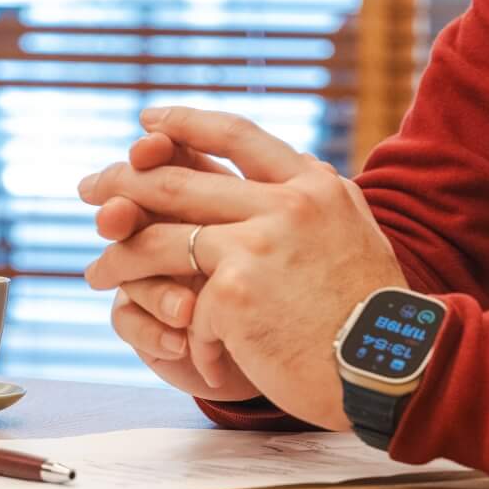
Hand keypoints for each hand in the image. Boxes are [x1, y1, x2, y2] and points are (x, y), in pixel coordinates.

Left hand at [82, 107, 404, 429]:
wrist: (398, 366)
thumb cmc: (371, 312)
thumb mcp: (350, 231)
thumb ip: (307, 203)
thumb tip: (262, 178)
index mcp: (312, 184)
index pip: (235, 134)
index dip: (184, 124)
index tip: (147, 122)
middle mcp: (284, 203)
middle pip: (177, 182)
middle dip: (123, 184)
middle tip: (91, 191)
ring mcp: (256, 245)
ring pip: (161, 240)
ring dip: (122, 257)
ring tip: (97, 272)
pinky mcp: (235, 293)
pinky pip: (186, 306)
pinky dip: (186, 334)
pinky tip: (193, 354)